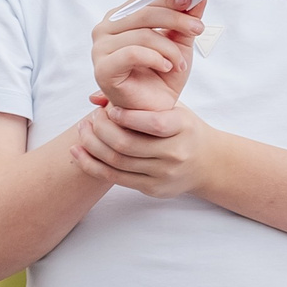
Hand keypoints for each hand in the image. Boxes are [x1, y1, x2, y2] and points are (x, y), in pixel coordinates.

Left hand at [73, 101, 217, 198]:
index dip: (126, 116)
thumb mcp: (173, 108)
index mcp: (183, 127)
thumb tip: (96, 98)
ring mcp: (164, 174)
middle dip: (100, 130)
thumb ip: (140, 101)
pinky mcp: (153, 189)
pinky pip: (115, 178)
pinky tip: (79, 152)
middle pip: (128, 144)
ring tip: (82, 132)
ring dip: (92, 146)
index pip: (153, 123)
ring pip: (117, 162)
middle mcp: (175, 153)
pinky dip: (92, 165)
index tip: (110, 110)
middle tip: (90, 119)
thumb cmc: (184, 129)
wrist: (208, 163)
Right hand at [91, 0, 204, 112]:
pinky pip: (133, 53)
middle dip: (176, 19)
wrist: (155, 110)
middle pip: (144, 14)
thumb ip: (186, 20)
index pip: (145, 1)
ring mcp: (100, 50)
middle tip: (197, 28)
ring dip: (169, 49)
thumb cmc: (162, 77)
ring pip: (142, 35)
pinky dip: (155, 58)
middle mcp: (104, 30)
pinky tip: (166, 67)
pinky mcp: (103, 69)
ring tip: (180, 63)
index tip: (192, 0)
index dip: (169, 0)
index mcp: (119, 19)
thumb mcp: (180, 44)